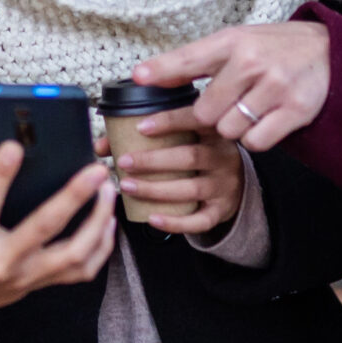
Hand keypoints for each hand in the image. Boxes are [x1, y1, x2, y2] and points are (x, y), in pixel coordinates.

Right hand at [0, 141, 117, 340]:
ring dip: (97, 222)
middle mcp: (3, 262)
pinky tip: (108, 222)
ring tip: (108, 192)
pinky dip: (101, 248)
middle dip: (73, 197)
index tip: (13, 147)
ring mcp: (26, 276)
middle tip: (94, 171)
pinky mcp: (42, 284)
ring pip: (74, 254)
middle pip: (44, 229)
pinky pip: (81, 271)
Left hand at [107, 103, 245, 234]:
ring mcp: (224, 185)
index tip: (140, 127)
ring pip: (191, 189)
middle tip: (123, 162)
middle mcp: (223, 157)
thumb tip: (103, 145)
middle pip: (191, 157)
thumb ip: (147, 137)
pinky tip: (152, 218)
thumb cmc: (201, 155)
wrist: (238, 184)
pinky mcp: (221, 211)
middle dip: (153, 160)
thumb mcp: (185, 138)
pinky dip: (175, 222)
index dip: (169, 122)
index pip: (195, 120)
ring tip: (128, 186)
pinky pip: (200, 220)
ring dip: (156, 189)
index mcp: (213, 132)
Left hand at [134, 21, 332, 150]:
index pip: (190, 58)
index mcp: (234, 41)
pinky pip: (256, 143)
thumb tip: (142, 75)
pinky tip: (264, 122)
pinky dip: (255, 139)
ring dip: (233, 128)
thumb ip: (192, 61)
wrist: (330, 52)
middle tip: (226, 105)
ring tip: (249, 110)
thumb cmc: (273, 49)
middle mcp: (253, 62)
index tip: (138, 77)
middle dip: (210, 116)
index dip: (161, 69)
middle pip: (206, 112)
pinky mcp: (295, 111)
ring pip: (229, 130)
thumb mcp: (235, 43)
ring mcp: (276, 87)